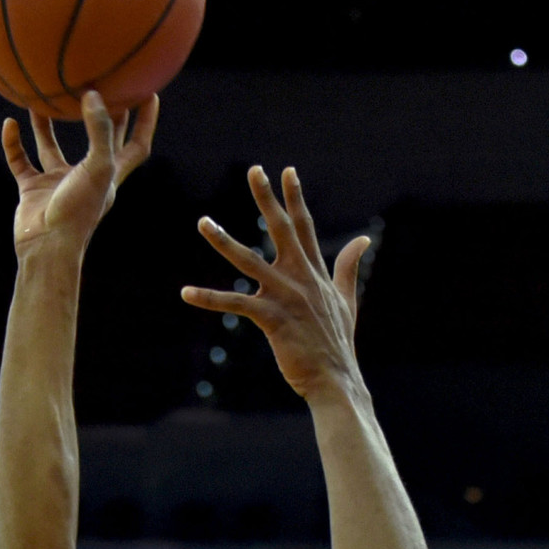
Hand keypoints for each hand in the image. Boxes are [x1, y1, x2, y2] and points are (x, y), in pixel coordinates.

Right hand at [1, 91, 156, 257]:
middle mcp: (86, 177)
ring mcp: (57, 183)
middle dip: (99, 116)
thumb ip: (99, 130)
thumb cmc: (79, 211)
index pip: (136, 146)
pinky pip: (21, 162)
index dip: (146, 121)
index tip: (150, 92)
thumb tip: (91, 95)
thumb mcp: (98, 166)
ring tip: (41, 98)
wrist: (47, 247)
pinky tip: (9, 124)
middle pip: (95, 141)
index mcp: (110, 175)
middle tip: (98, 85)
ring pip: (50, 147)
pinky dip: (13, 144)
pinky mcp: (32, 190)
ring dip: (45, 125)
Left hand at [183, 164, 371, 397]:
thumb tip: (362, 239)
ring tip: (203, 222)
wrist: (336, 378)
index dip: (295, 198)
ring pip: (248, 261)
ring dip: (223, 240)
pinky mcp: (272, 318)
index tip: (287, 171)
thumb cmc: (338, 342)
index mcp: (315, 271)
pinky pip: (234, 304)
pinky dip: (208, 298)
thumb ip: (348, 267)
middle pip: (281, 229)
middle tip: (253, 170)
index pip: (304, 226)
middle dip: (267, 198)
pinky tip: (185, 292)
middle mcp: (300, 277)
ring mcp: (285, 296)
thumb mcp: (347, 298)